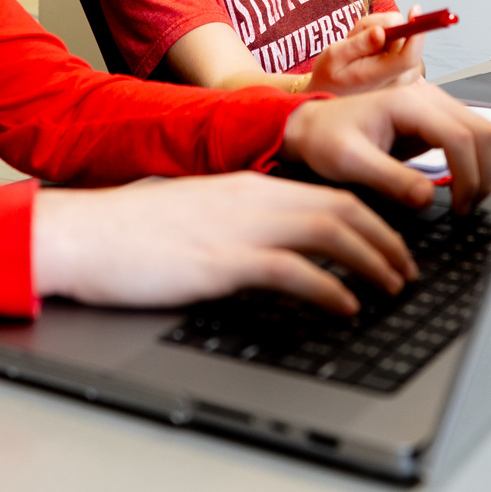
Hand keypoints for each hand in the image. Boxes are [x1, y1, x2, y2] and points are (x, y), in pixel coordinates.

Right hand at [32, 173, 418, 314]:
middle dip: (386, 240)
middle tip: (408, 270)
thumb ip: (236, 222)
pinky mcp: (223, 260)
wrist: (82, 233)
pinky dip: (329, 288)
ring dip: (372, 261)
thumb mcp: (195, 215)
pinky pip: (293, 270)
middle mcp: (253, 197)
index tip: (391, 244)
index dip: (371, 219)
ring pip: (331, 232)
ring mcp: (239, 226)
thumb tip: (269, 245)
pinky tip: (346, 306)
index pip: (329, 193)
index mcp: (248, 185)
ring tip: (392, 288)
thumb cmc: (128, 231)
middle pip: (343, 208)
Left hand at [281, 82, 490, 213]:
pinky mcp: (435, 121)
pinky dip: (474, 164)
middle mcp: (427, 98)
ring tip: (464, 200)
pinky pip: (470, 139)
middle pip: (483, 132)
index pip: (460, 137)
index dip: (468, 176)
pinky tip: (458, 187)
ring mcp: (434, 107)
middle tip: (465, 208)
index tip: (459, 207)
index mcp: (407, 103)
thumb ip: (389, 179)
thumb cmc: (325, 137)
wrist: (313, 126)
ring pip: (483, 134)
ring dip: (482, 169)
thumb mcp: (349, 162)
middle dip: (482, 174)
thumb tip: (427, 198)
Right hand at [305, 9, 425, 94]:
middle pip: (407, 41)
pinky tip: (372, 52)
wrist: (328, 94)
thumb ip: (358, 44)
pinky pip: (404, 49)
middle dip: (387, 27)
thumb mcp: (334, 55)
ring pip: (406, 42)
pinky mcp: (405, 76)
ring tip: (362, 46)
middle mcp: (397, 82)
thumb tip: (381, 32)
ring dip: (386, 36)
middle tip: (358, 34)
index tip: (414, 11)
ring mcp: (403, 81)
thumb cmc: (329, 75)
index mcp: (379, 77)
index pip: (408, 56)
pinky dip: (390, 44)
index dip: (416, 33)